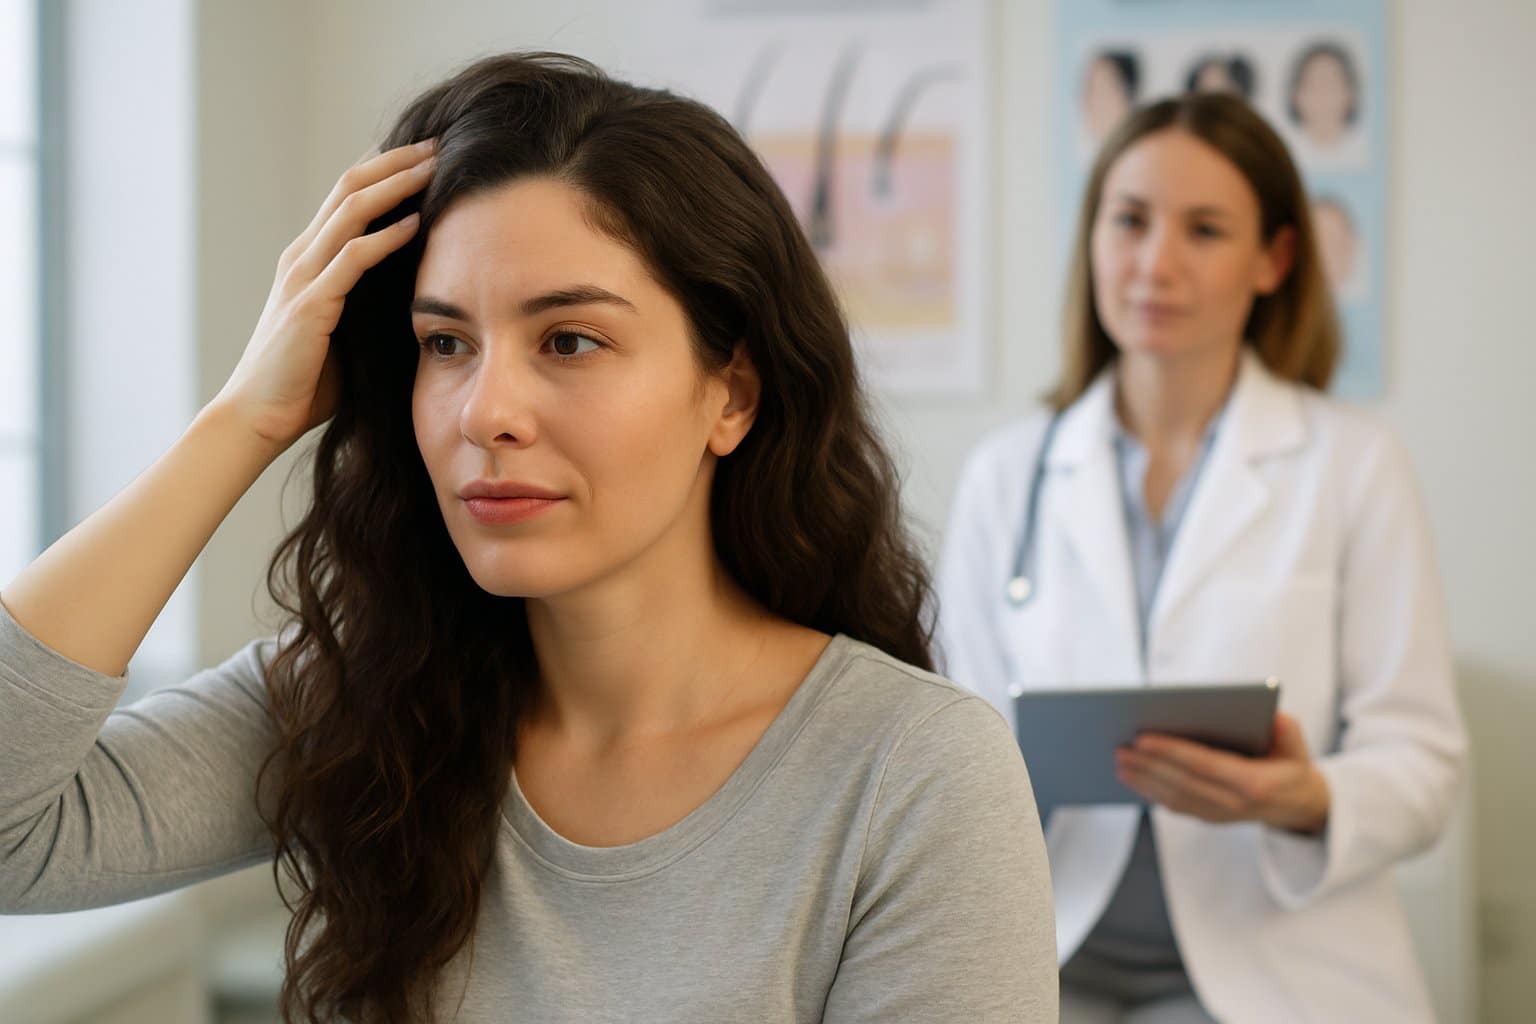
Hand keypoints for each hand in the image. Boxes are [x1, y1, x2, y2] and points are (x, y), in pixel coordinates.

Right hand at [210, 139, 436, 450]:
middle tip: (438, 144)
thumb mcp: (344, 331)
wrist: (258, 416)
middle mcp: (302, 257)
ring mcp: (303, 276)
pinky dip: (386, 237)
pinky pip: (353, 258)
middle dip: (396, 161)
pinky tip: (417, 223)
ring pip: (352, 210)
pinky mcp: (311, 304)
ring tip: (434, 168)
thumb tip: (416, 297)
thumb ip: (368, 305)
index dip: (385, 169)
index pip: (347, 195)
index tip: (427, 156)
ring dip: (396, 185)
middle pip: (350, 186)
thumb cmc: (304, 382)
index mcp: (309, 259)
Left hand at [1115, 712, 1330, 834]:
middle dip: (1147, 765)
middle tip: (1119, 747)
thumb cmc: (1292, 764)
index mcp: (1254, 784)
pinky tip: (1130, 776)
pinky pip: (1175, 805)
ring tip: (1118, 759)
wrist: (1299, 805)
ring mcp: (1220, 815)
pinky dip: (1150, 791)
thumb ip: (1287, 730)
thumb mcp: (1297, 745)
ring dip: (1142, 780)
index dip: (1171, 752)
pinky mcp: (1210, 818)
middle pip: (1181, 783)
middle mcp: (1234, 805)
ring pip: (1173, 798)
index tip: (1142, 738)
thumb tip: (1272, 717)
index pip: (1203, 766)